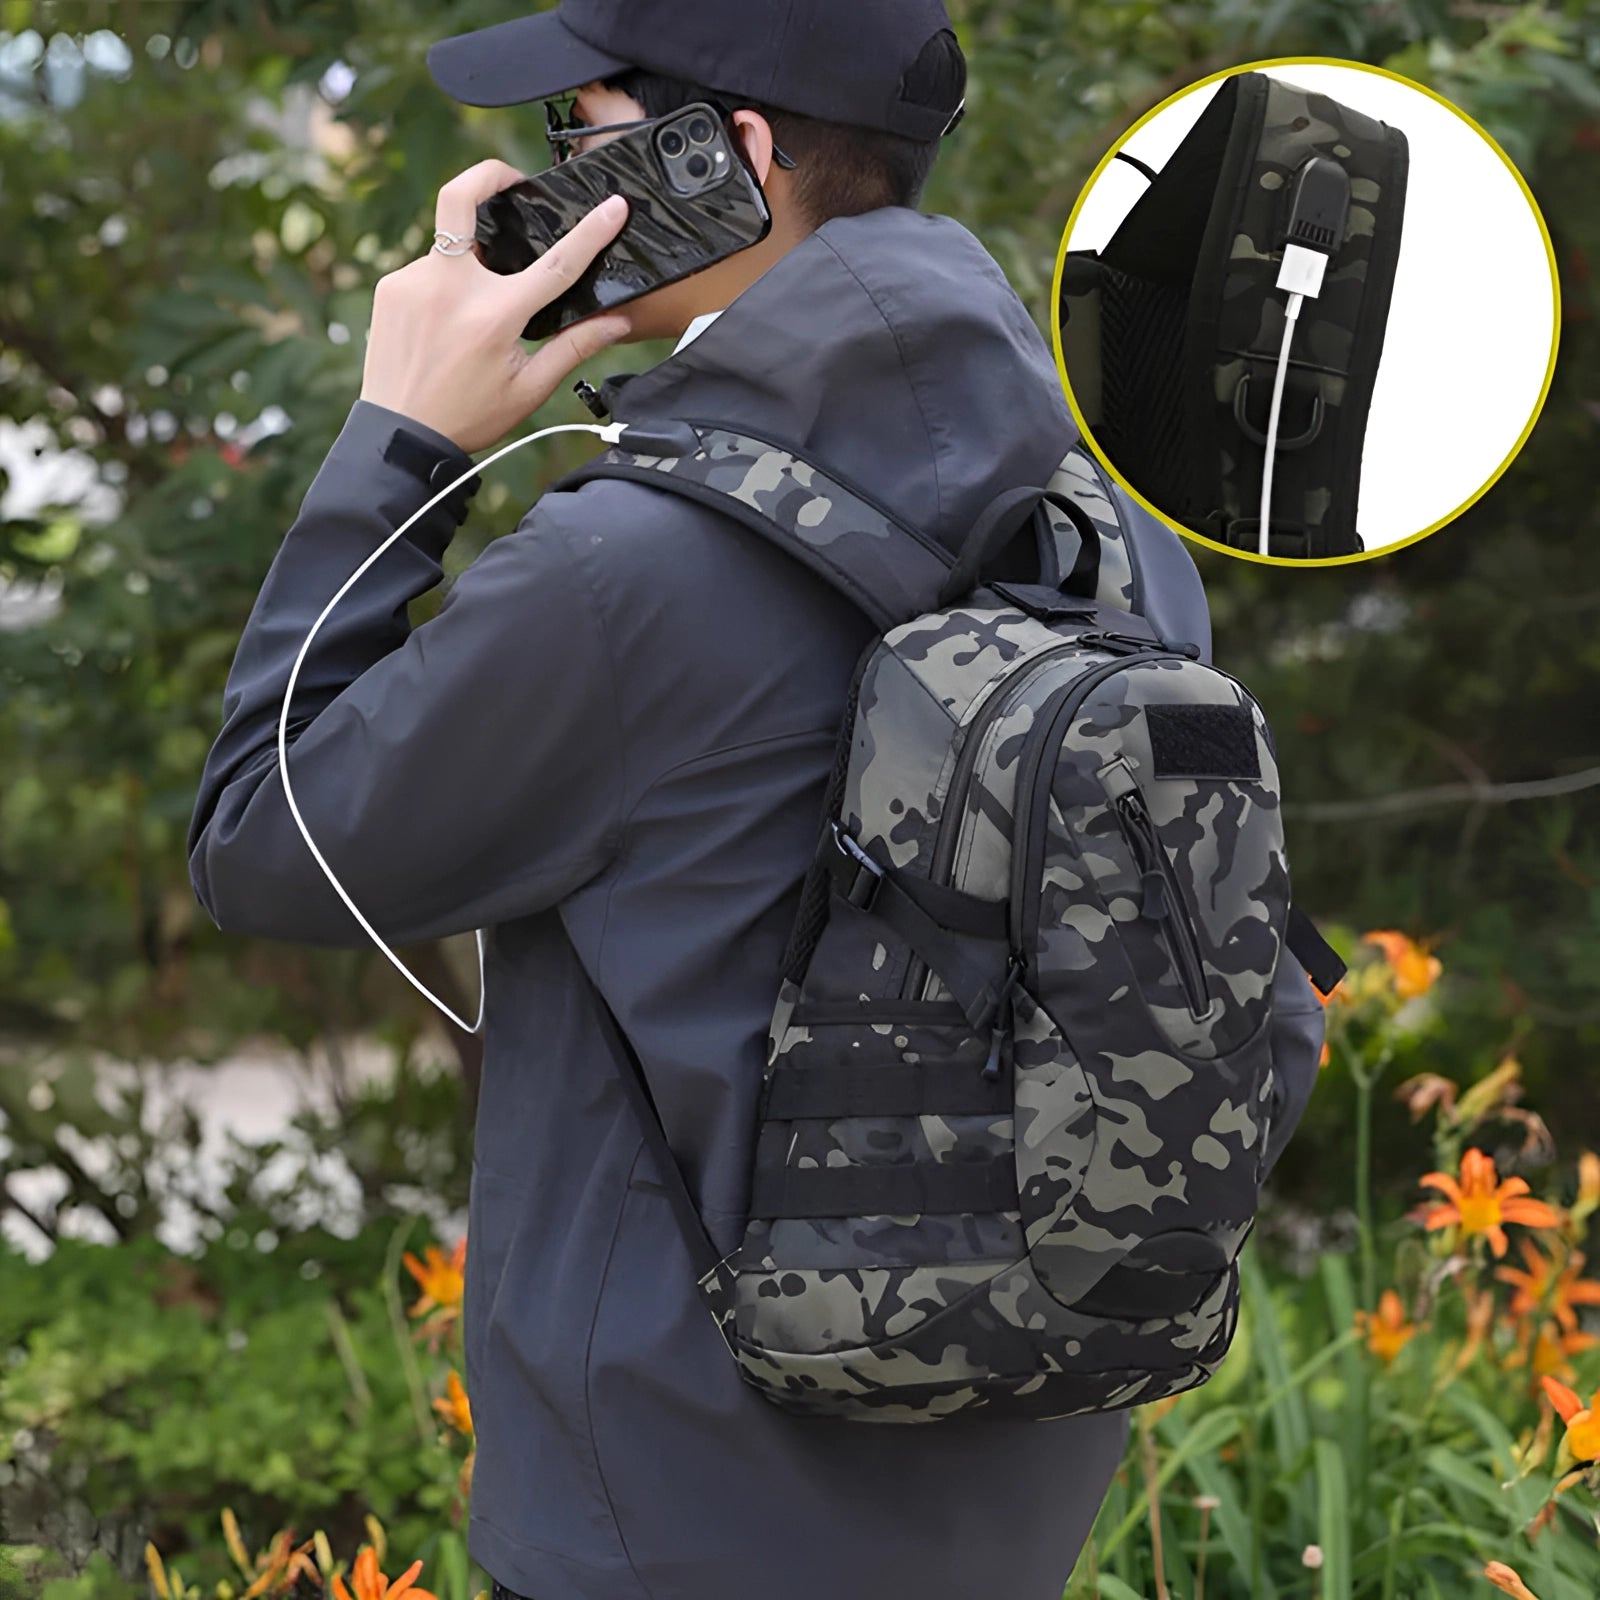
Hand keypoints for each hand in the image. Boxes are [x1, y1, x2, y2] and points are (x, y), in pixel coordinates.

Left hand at [359, 159, 632, 454]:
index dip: (591, 232)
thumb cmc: (468, 416)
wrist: (399, 435)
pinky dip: (443, 287)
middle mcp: (450, 288)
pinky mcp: (390, 287)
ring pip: (450, 248)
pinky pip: (427, 269)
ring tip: (472, 312)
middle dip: (489, 174)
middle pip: (462, 198)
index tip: (613, 206)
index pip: (556, 264)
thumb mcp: (530, 388)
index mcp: (495, 316)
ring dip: (469, 265)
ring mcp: (413, 282)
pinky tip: (445, 324)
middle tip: (511, 182)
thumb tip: (616, 322)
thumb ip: (574, 347)